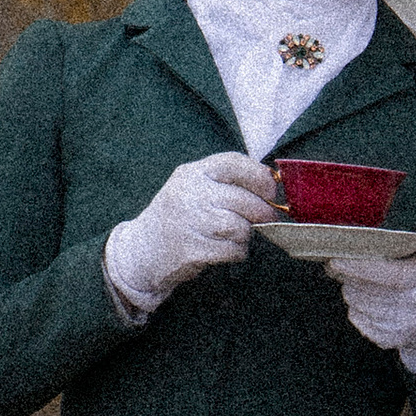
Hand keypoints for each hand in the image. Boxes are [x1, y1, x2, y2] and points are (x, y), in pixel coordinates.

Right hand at [103, 152, 279, 316]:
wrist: (142, 250)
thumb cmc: (179, 216)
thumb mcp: (193, 187)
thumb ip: (226, 182)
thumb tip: (273, 184)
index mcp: (192, 173)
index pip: (233, 163)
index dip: (259, 177)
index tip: (271, 191)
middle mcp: (189, 194)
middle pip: (243, 200)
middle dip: (261, 212)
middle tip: (265, 218)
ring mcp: (189, 222)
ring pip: (240, 227)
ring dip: (246, 234)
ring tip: (236, 235)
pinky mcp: (192, 250)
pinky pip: (233, 250)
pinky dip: (237, 252)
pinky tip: (226, 249)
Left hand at [319, 192, 415, 379]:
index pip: (388, 276)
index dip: (359, 268)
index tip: (335, 260)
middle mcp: (414, 309)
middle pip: (364, 290)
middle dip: (348, 275)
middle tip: (342, 262)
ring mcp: (400, 328)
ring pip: (356, 304)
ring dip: (351, 289)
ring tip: (360, 279)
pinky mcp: (387, 340)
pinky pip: (356, 319)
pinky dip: (356, 307)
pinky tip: (368, 298)